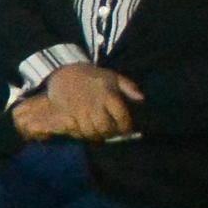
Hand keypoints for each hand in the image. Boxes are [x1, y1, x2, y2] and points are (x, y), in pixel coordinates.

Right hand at [15, 64, 143, 140]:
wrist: (65, 72)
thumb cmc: (93, 77)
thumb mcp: (113, 77)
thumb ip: (129, 87)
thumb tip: (141, 99)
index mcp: (109, 96)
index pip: (122, 118)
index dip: (126, 128)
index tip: (126, 130)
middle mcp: (94, 105)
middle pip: (105, 128)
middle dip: (110, 134)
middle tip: (111, 133)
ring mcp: (79, 110)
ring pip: (90, 132)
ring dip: (96, 136)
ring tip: (99, 133)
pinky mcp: (67, 114)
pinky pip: (75, 130)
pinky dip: (80, 133)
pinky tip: (84, 130)